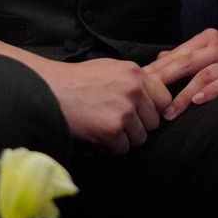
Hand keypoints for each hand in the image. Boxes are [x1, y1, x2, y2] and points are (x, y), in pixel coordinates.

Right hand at [39, 56, 172, 152]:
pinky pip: (123, 148)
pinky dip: (110, 147)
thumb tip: (154, 94)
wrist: (52, 91)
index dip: (153, 109)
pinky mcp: (113, 130)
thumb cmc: (79, 80)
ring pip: (140, 138)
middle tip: (118, 122)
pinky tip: (97, 135)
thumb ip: (134, 80)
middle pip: (153, 122)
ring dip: (125, 138)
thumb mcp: (112, 68)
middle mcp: (134, 90)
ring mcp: (124, 110)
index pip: (164, 98)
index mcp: (136, 72)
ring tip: (105, 127)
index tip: (141, 114)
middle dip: (138, 126)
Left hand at [149, 30, 217, 120]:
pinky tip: (198, 101)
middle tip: (149, 98)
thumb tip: (157, 60)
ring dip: (185, 95)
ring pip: (203, 75)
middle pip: (186, 62)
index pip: (177, 54)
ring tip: (170, 112)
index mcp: (206, 39)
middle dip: (165, 80)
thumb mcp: (206, 56)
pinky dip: (211, 91)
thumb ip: (184, 57)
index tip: (140, 82)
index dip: (158, 69)